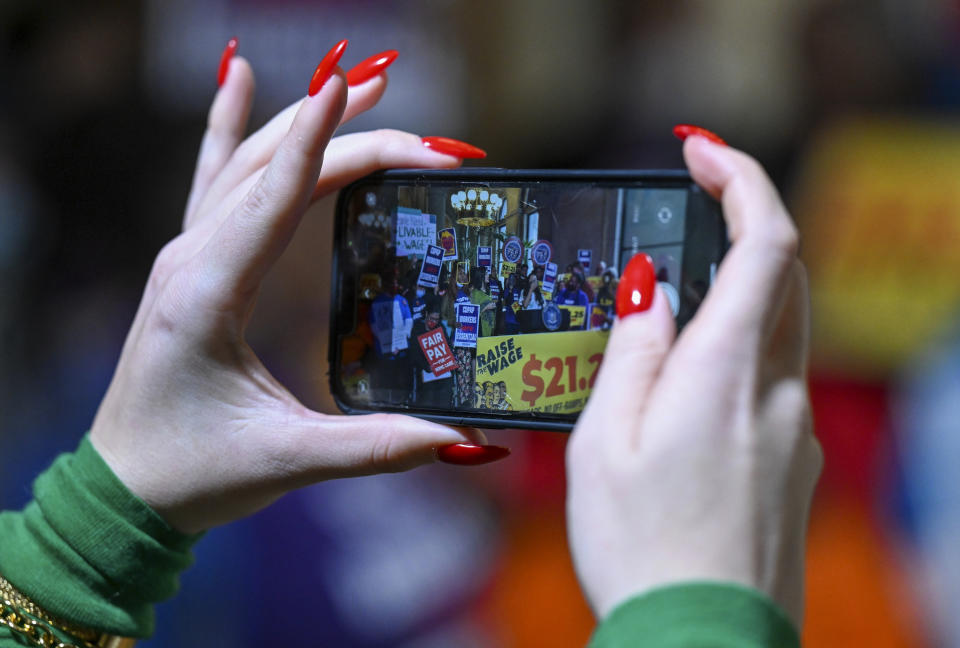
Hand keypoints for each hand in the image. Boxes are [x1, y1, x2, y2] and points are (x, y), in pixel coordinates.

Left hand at [90, 48, 487, 533]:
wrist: (126, 487)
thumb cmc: (192, 472)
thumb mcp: (287, 460)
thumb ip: (377, 446)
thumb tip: (462, 439)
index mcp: (207, 296)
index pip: (273, 197)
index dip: (320, 140)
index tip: (349, 85)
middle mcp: (191, 262)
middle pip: (272, 171)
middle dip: (345, 138)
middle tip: (420, 133)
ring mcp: (186, 258)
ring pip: (245, 165)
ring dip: (301, 123)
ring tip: (357, 85)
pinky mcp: (193, 266)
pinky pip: (214, 180)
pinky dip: (229, 128)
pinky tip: (238, 79)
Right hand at [566, 136, 821, 624]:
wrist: (703, 642)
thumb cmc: (641, 549)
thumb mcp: (603, 442)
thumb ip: (632, 352)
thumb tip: (650, 289)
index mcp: (724, 373)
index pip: (766, 242)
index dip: (741, 179)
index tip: (700, 150)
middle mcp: (775, 392)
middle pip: (782, 275)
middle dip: (740, 224)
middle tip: (685, 209)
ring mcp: (792, 429)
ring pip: (778, 326)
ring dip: (734, 290)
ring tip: (666, 305)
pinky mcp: (791, 461)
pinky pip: (769, 379)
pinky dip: (734, 350)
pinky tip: (684, 385)